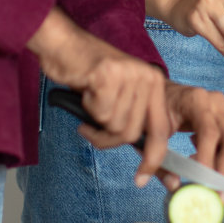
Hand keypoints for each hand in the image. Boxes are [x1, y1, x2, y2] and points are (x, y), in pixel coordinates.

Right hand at [26, 8, 170, 185]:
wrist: (62, 43)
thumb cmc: (87, 74)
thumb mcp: (119, 97)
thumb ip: (134, 121)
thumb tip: (151, 162)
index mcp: (154, 83)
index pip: (161, 131)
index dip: (153, 159)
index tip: (142, 178)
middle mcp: (146, 77)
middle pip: (132, 134)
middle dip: (108, 138)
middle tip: (92, 128)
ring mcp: (128, 75)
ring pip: (114, 126)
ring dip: (95, 122)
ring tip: (89, 102)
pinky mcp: (107, 75)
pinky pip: (98, 113)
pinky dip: (86, 109)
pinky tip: (85, 92)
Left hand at [160, 81, 223, 191]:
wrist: (161, 92)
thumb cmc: (153, 110)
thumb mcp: (150, 132)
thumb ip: (158, 160)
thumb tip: (174, 186)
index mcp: (195, 100)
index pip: (209, 132)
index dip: (209, 158)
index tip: (205, 183)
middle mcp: (215, 102)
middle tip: (217, 196)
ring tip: (199, 171)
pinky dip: (223, 159)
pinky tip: (200, 159)